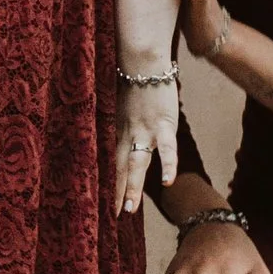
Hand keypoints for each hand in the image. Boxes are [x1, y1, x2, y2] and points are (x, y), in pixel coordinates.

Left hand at [112, 65, 179, 218]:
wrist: (142, 58)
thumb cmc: (132, 76)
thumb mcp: (121, 99)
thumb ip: (121, 115)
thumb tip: (122, 124)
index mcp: (117, 129)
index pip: (111, 161)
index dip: (110, 182)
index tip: (105, 202)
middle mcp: (127, 133)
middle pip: (120, 167)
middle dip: (117, 192)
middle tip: (114, 215)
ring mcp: (145, 130)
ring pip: (137, 163)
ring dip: (133, 186)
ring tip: (129, 209)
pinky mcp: (163, 123)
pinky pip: (166, 148)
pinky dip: (167, 165)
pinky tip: (168, 182)